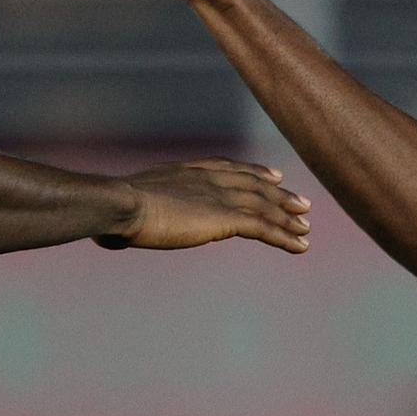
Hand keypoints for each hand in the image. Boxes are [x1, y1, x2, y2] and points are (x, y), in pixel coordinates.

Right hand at [101, 158, 311, 253]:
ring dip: (288, 218)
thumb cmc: (112, 210)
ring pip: (265, 206)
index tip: (272, 176)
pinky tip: (300, 246)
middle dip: (280, 195)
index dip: (253, 172)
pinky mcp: (226, 218)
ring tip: (307, 227)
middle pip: (254, 185)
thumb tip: (109, 239)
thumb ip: (127, 221)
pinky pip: (265, 228)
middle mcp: (208, 179)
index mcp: (187, 172)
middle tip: (303, 204)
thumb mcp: (123, 211)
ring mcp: (219, 196)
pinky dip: (286, 237)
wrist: (122, 205)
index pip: (228, 168)